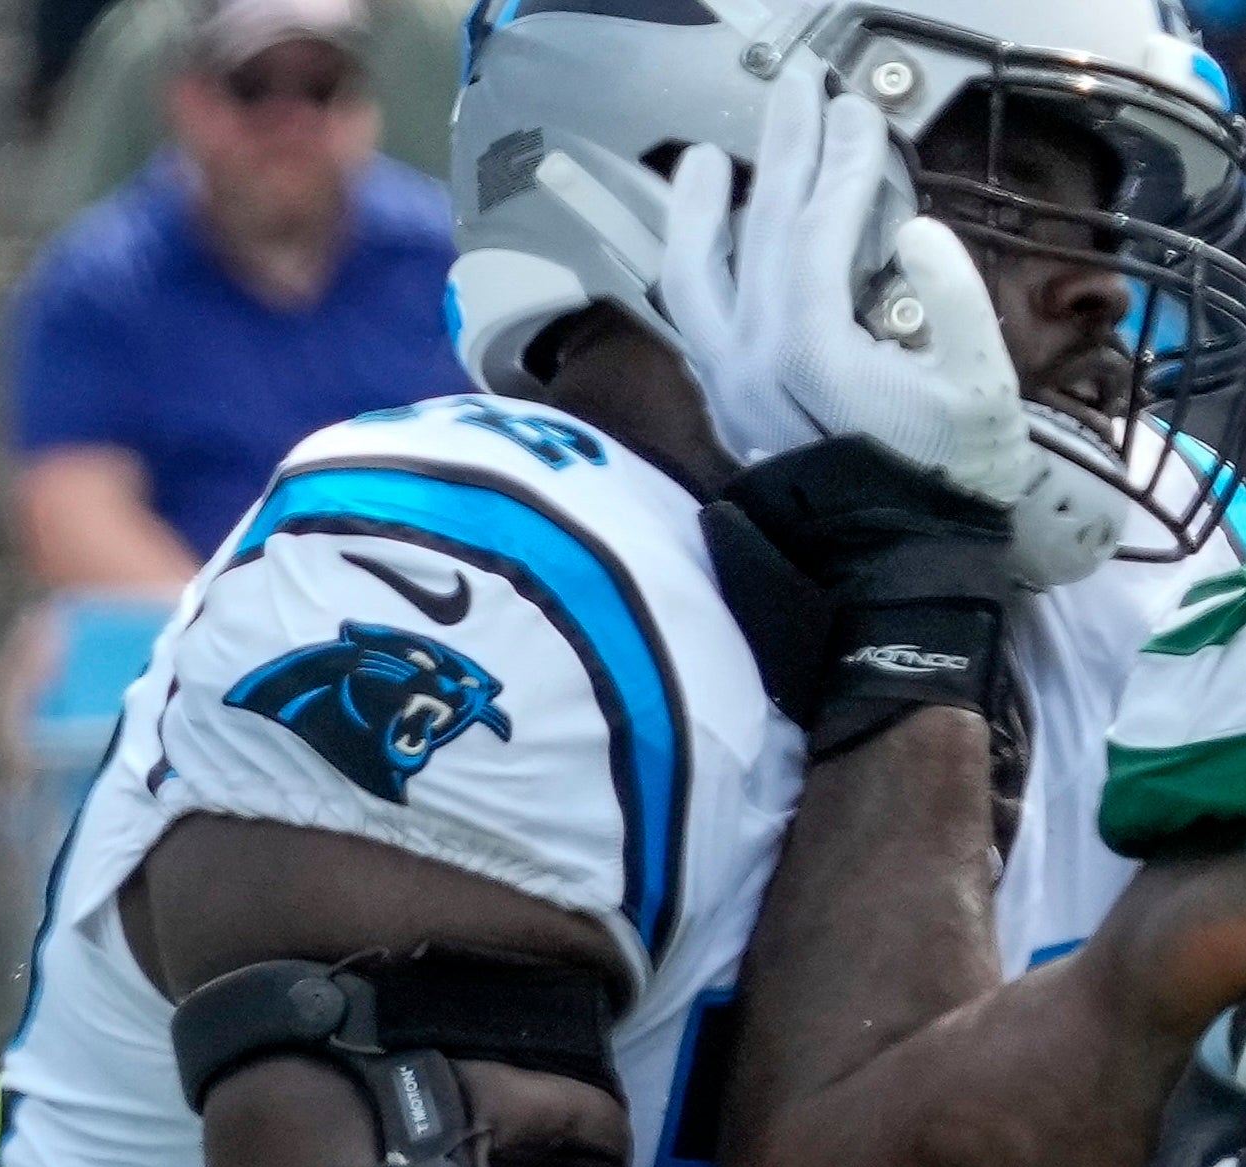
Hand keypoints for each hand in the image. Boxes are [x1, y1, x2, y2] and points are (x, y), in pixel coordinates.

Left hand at [656, 62, 1028, 503]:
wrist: (898, 567)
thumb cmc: (953, 478)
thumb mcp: (981, 387)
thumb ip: (954, 304)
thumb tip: (914, 231)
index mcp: (810, 354)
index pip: (815, 233)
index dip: (840, 166)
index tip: (860, 110)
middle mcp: (752, 364)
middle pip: (756, 237)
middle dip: (782, 156)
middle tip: (796, 92)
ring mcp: (729, 385)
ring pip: (695, 280)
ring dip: (702, 212)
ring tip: (709, 159)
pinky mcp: (726, 404)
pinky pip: (692, 321)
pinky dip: (693, 268)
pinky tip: (701, 239)